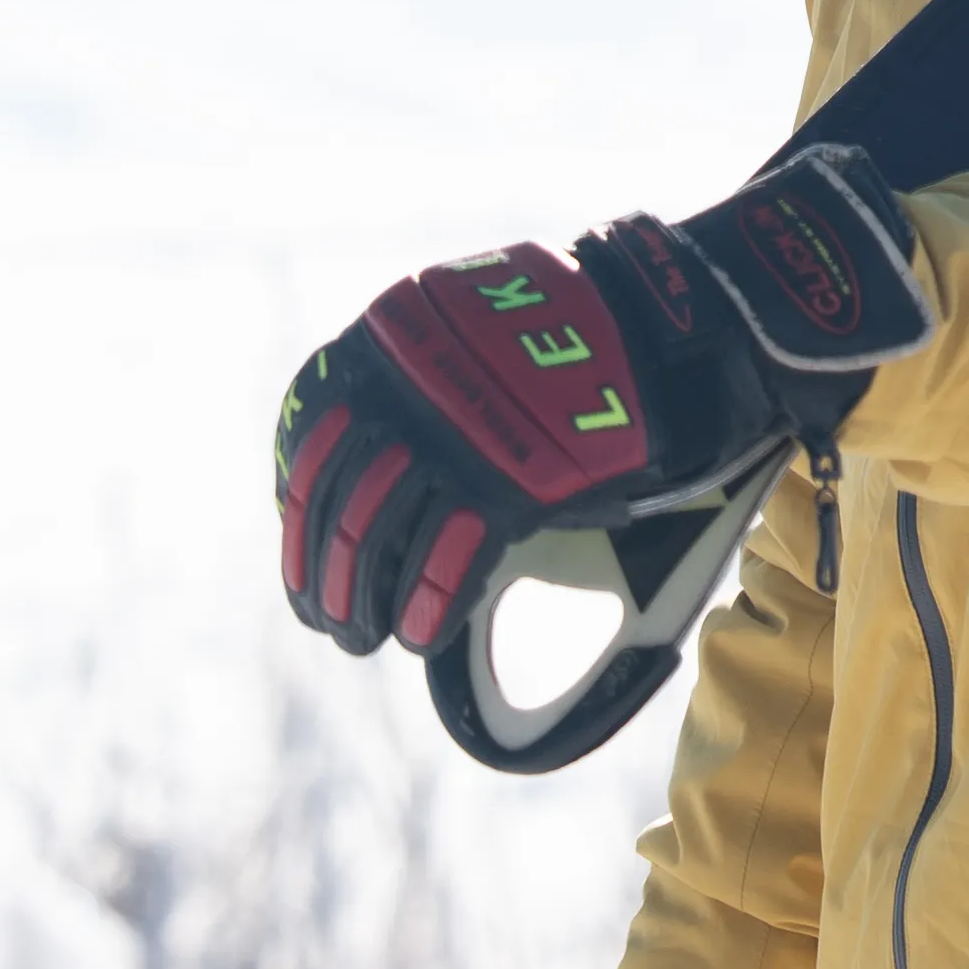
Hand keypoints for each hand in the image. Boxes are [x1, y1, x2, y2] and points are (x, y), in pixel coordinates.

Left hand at [272, 148, 932, 655]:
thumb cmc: (581, 344)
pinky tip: (417, 637)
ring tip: (362, 637)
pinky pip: (449, 557)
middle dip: (322, 574)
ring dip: (361, 600)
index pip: (310, 442)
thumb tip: (379, 468)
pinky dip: (427, 604)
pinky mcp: (513, 480)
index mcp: (390, 339)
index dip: (294, 516)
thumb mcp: (483, 339)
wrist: (674, 331)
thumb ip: (427, 391)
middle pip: (336, 499)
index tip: (300, 562)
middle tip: (330, 622)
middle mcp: (410, 383)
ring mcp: (459, 432)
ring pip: (378, 535)